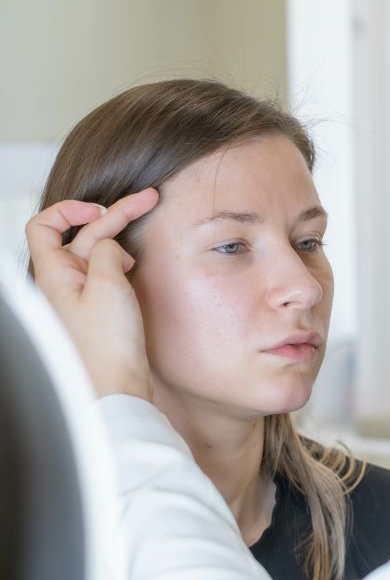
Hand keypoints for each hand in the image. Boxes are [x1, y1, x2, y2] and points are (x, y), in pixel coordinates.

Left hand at [26, 188, 159, 399]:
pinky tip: (133, 269)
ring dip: (118, 243)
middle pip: (82, 235)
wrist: (116, 387)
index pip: (43, 225)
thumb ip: (106, 252)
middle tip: (149, 199)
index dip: (70, 209)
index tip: (100, 210)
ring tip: (136, 253)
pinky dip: (120, 263)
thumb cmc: (108, 345)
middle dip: (116, 215)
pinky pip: (105, 273)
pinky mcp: (97, 308)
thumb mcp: (109, 284)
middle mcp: (62, 282)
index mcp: (55, 274)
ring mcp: (80, 295)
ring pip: (97, 253)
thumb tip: (108, 243)